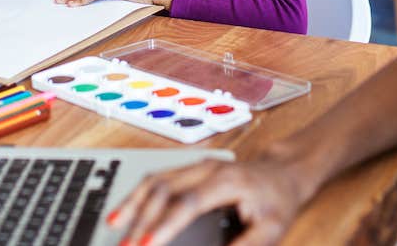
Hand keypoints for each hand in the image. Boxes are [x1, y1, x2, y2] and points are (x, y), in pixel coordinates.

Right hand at [108, 156, 306, 245]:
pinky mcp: (190, 171)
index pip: (188, 202)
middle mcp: (208, 169)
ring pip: (156, 180)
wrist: (283, 173)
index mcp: (226, 181)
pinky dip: (137, 195)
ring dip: (133, 204)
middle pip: (165, 188)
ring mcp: (197, 166)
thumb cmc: (277, 201)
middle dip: (141, 219)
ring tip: (113, 228)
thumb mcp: (270, 230)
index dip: (165, 224)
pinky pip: (158, 179)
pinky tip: (122, 213)